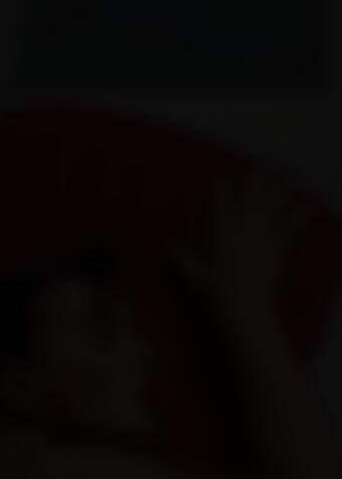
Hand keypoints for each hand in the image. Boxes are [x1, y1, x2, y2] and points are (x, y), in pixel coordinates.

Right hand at [174, 172, 308, 327]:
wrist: (243, 309)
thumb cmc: (216, 294)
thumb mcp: (194, 276)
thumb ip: (183, 258)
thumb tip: (170, 247)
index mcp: (221, 231)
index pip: (220, 199)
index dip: (221, 186)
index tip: (222, 179)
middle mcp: (242, 227)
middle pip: (250, 193)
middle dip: (255, 180)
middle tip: (258, 169)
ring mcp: (262, 234)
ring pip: (273, 204)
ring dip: (280, 190)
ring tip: (286, 178)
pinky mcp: (278, 246)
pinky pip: (292, 227)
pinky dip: (301, 216)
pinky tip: (308, 205)